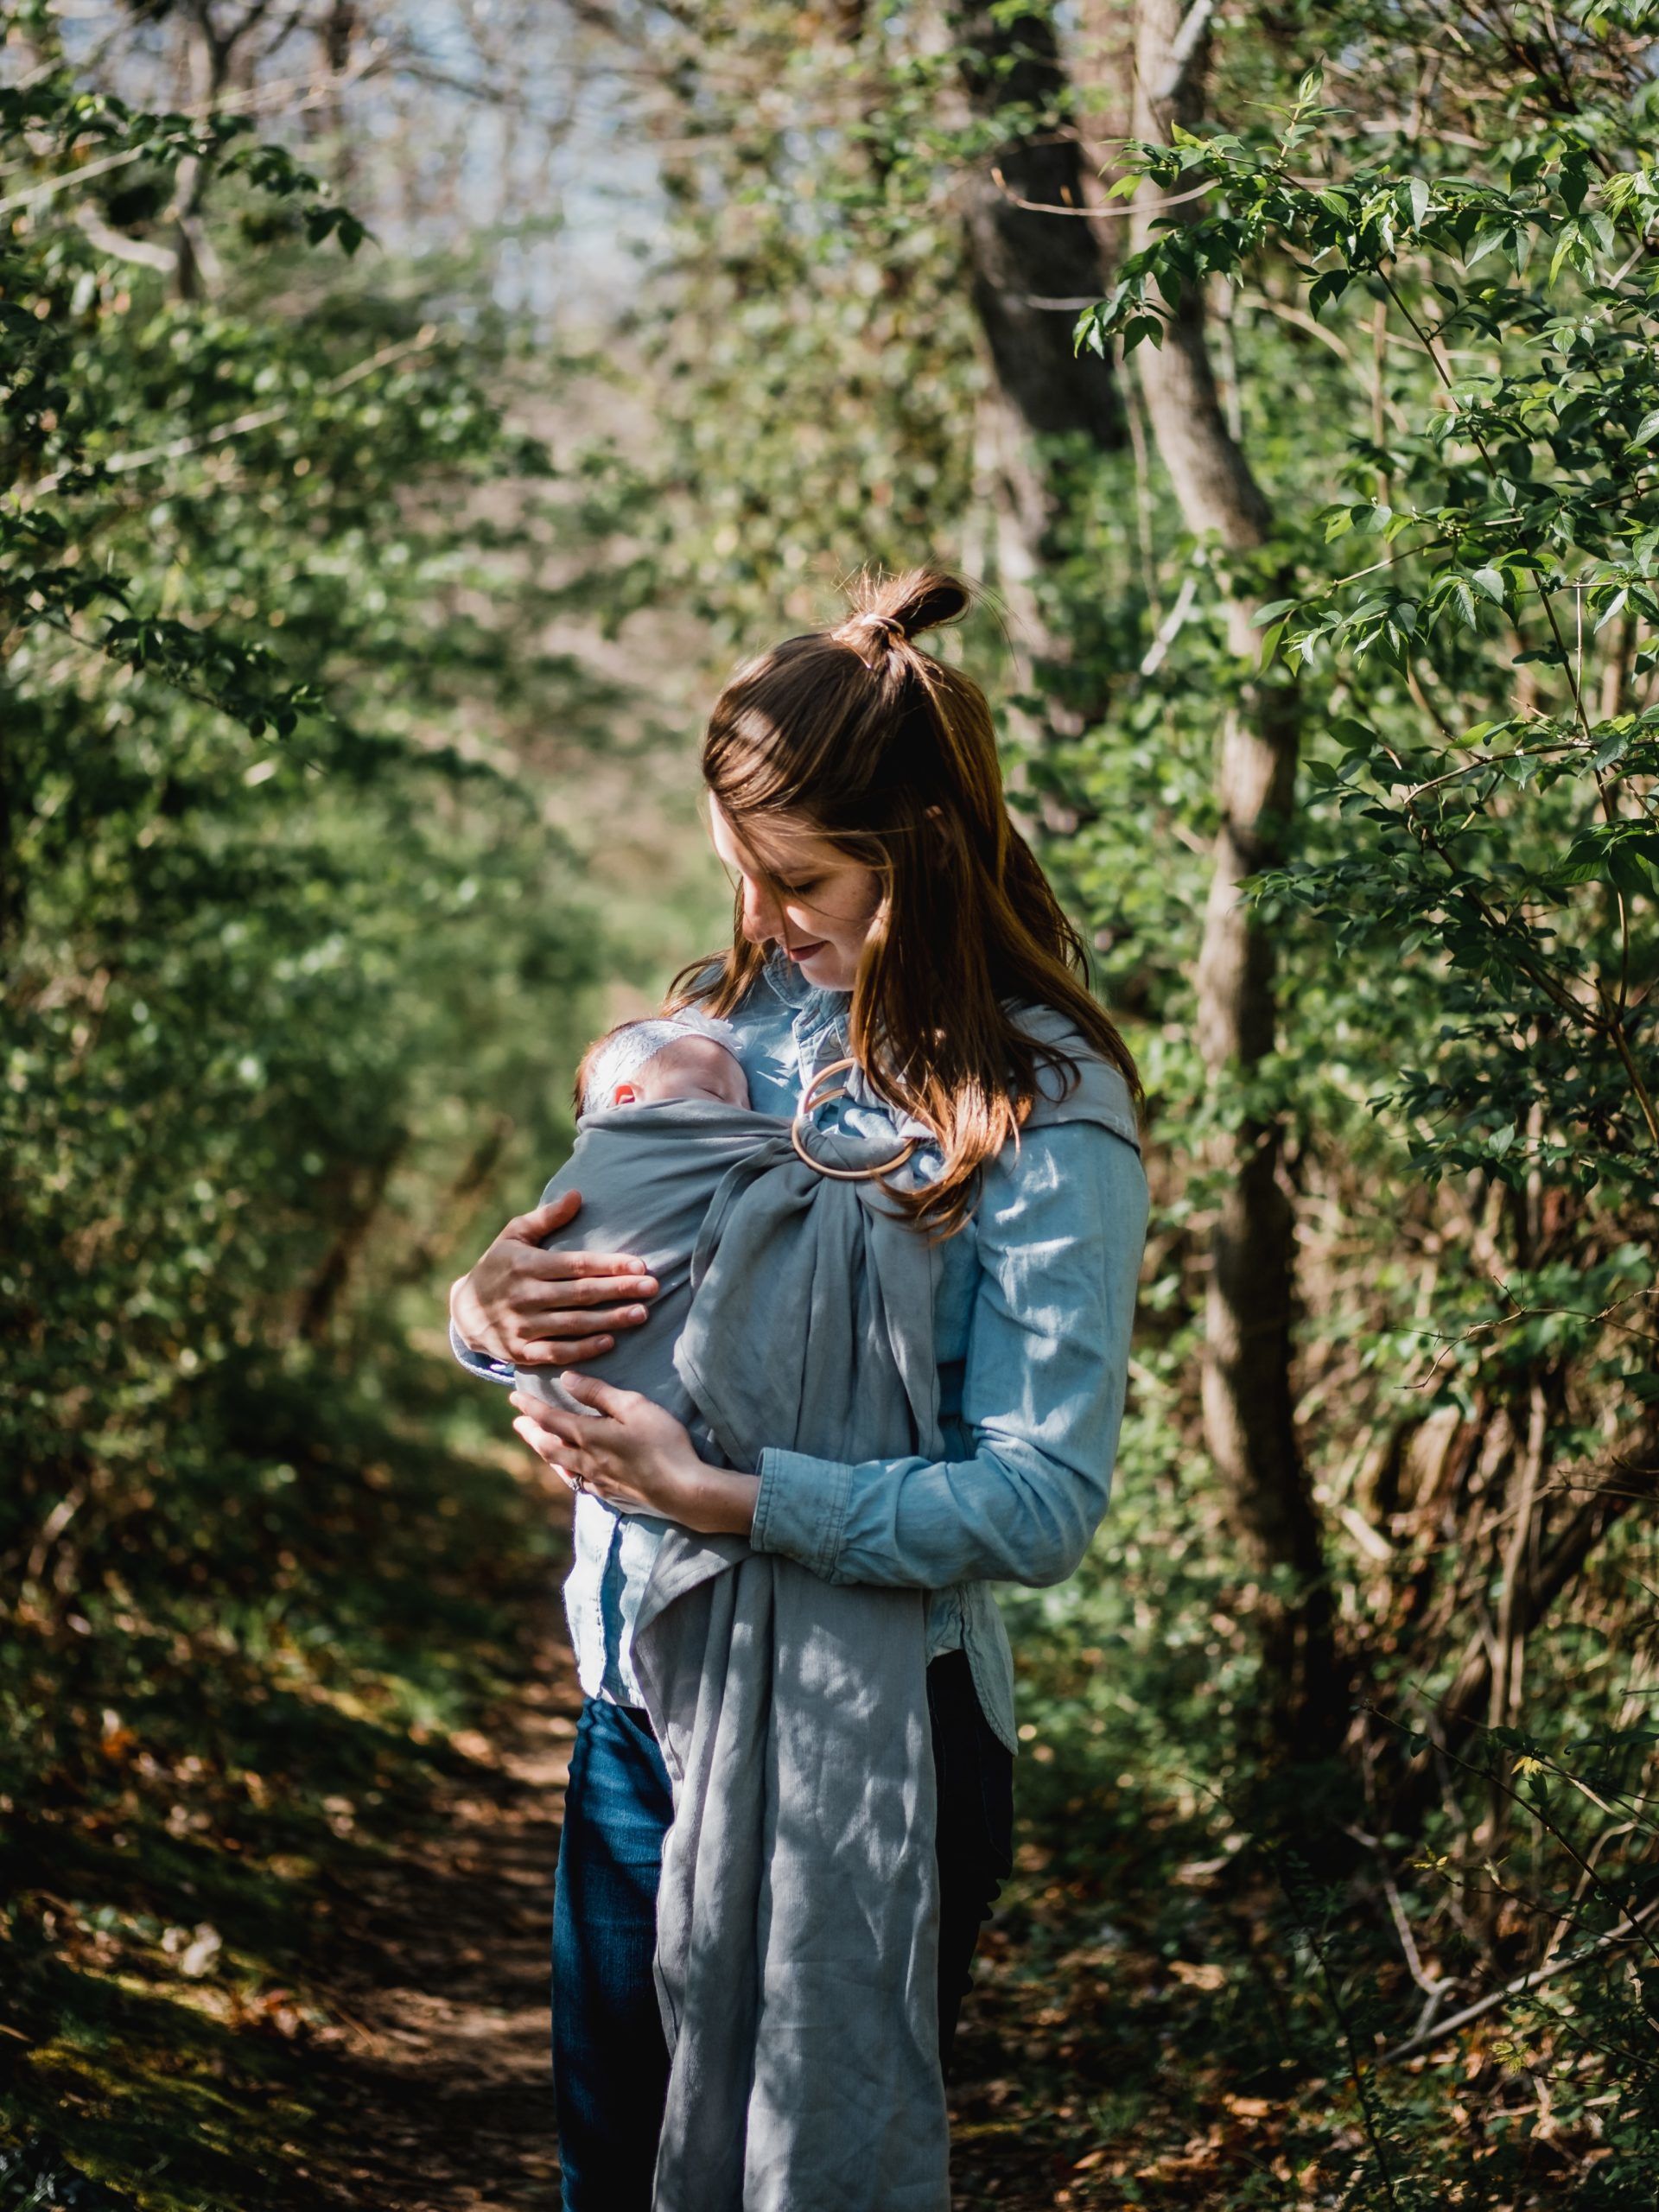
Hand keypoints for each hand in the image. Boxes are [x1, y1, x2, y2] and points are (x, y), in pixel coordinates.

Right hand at [450, 1189, 657, 1366]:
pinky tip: (609, 1341)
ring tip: (641, 1314)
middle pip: (581, 1294)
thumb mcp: (514, 1235)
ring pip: (573, 1325)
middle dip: (619, 1290)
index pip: (576, 1265)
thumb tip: (577, 1195)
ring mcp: (522, 1326)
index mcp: (526, 1265)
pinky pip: (557, 1352)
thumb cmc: (498, 1265)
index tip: (640, 1265)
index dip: (609, 1265)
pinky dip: (583, 1349)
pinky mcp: (521, 1352)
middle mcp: (525, 1296)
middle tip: (653, 1288)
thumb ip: (546, 1217)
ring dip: (610, 1320)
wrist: (464, 1311)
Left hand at [510, 1373, 759, 1537]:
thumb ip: (599, 1393)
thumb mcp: (634, 1407)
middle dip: (531, 1432)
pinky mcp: (611, 1496)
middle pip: (548, 1446)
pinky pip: (579, 1483)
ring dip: (545, 1452)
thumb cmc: (662, 1443)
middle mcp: (586, 1461)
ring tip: (537, 1444)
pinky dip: (567, 1472)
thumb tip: (567, 1379)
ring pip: (561, 1466)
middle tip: (517, 1423)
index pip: (550, 1419)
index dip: (530, 1407)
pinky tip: (572, 1473)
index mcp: (589, 1436)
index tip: (514, 1398)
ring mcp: (597, 1482)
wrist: (682, 1490)